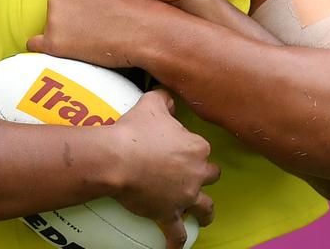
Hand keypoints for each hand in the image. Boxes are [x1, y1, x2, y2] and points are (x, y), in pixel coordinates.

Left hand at [31, 0, 177, 66]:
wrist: (146, 30)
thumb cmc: (137, 1)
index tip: (91, 6)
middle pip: (59, 3)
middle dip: (72, 12)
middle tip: (95, 22)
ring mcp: (55, 18)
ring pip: (52, 22)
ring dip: (64, 29)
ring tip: (91, 36)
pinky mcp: (55, 43)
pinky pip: (36, 45)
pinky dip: (41, 47)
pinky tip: (51, 48)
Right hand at [111, 89, 217, 247]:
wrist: (118, 158)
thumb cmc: (135, 130)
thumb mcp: (152, 104)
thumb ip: (165, 98)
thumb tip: (168, 96)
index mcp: (197, 147)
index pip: (203, 148)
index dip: (192, 149)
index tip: (180, 149)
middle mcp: (197, 172)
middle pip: (210, 175)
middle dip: (204, 176)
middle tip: (193, 176)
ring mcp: (185, 195)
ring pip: (205, 206)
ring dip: (205, 211)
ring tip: (202, 215)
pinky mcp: (169, 213)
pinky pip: (177, 232)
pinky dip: (177, 240)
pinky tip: (176, 246)